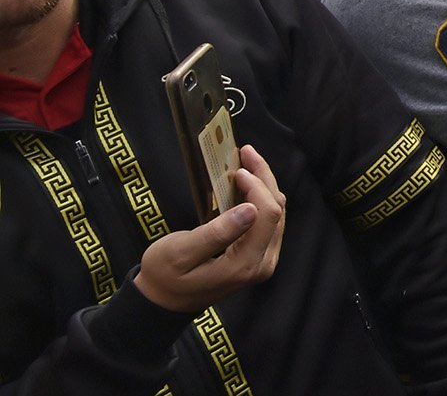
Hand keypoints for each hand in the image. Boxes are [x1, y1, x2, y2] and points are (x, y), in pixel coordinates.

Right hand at [133, 144, 286, 313]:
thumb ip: (216, 233)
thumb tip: (250, 209)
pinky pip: (268, 221)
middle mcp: (262, 263)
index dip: (257, 186)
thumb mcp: (180, 253)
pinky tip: (247, 183)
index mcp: (244, 264)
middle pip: (276, 211)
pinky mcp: (259, 256)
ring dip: (263, 185)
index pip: (267, 215)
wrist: (163, 301)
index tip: (237, 168)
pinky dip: (260, 198)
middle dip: (263, 177)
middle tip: (245, 152)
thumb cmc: (164, 275)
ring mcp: (263, 261)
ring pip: (275, 214)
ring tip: (246, 162)